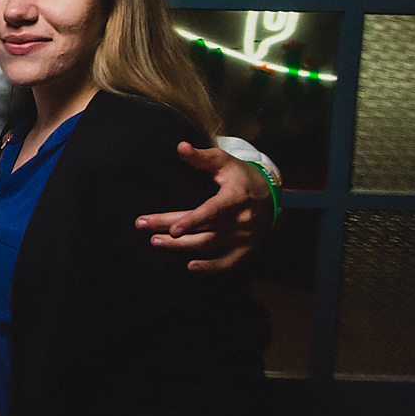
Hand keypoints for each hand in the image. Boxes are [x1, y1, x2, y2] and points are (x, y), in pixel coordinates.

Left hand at [134, 143, 272, 272]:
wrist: (271, 196)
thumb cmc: (242, 176)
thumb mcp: (224, 162)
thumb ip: (202, 157)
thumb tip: (181, 147)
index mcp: (237, 197)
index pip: (213, 211)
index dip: (193, 221)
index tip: (172, 229)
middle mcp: (241, 220)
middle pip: (203, 230)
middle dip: (171, 231)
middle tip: (143, 227)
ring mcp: (244, 238)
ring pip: (209, 246)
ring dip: (181, 247)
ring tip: (156, 241)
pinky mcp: (246, 250)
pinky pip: (227, 263)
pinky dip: (211, 268)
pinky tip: (191, 267)